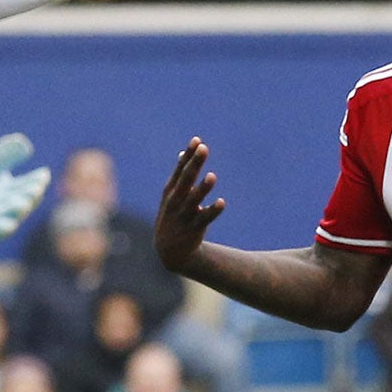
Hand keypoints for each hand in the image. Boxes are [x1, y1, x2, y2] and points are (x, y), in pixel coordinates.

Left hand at [0, 133, 50, 237]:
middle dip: (31, 195)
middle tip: (37, 188)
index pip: (29, 184)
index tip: (44, 174)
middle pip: (23, 200)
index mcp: (12, 190)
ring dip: (19, 211)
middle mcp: (7, 205)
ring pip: (12, 216)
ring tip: (24, 203)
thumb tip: (26, 144)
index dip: (37, 180)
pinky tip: (10, 225)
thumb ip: (6, 153)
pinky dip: (2, 229)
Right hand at [155, 138, 224, 272]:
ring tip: (212, 176)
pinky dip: (212, 211)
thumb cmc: (173, 217)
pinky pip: (204, 219)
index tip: (197, 140)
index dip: (188, 155)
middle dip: (195, 164)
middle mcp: (175, 201)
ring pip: (194, 200)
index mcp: (171, 191)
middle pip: (186, 180)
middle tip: (204, 148)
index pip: (180, 169)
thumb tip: (184, 153)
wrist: (170, 252)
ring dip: (203, 188)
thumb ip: (180, 175)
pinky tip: (221, 203)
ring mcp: (183, 215)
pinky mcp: (193, 228)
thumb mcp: (171, 196)